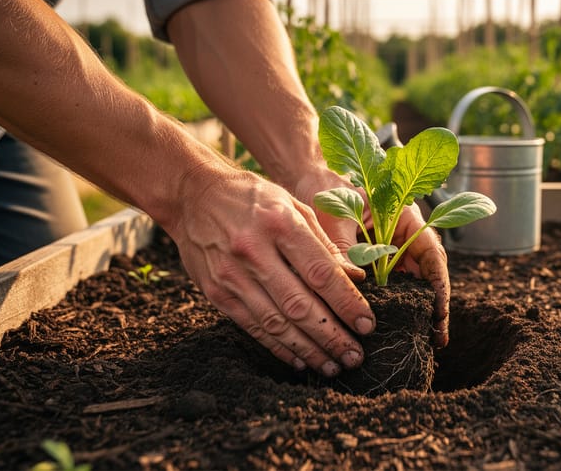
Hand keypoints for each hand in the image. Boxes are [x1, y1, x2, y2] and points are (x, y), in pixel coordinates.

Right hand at [164, 163, 375, 376]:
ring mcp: (231, 275)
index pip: (321, 273)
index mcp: (280, 224)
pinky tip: (300, 360)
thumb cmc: (253, 198)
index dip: (347, 303)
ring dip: (308, 349)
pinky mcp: (216, 292)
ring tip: (332, 365)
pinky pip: (252, 327)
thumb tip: (355, 277)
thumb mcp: (293, 206)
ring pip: (276, 323)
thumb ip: (324, 243)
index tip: (367, 324)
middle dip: (331, 336)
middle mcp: (254, 251)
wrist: (192, 195)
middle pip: (300, 305)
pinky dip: (278, 347)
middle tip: (354, 356)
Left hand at [295, 172, 450, 347]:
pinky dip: (392, 306)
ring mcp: (391, 250)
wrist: (307, 179)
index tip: (439, 312)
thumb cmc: (324, 187)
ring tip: (421, 341)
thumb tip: (353, 282)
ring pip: (409, 283)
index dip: (439, 285)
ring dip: (415, 309)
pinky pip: (388, 286)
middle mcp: (403, 235)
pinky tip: (393, 328)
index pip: (431, 254)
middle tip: (435, 338)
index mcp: (405, 217)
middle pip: (426, 274)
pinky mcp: (375, 262)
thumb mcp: (334, 217)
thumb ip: (344, 248)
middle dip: (432, 306)